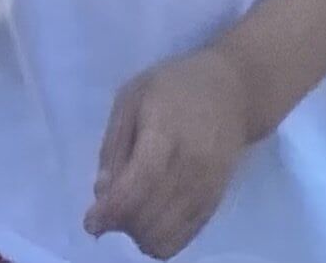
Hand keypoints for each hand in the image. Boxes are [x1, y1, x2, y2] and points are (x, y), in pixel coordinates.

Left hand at [84, 46, 255, 257]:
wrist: (234, 92)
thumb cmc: (176, 86)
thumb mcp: (132, 98)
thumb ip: (113, 145)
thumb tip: (101, 193)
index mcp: (166, 131)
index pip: (140, 182)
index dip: (112, 210)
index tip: (91, 222)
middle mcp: (192, 165)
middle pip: (150, 217)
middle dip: (120, 223)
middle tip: (109, 209)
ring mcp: (207, 187)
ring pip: (165, 236)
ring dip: (138, 234)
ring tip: (131, 210)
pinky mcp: (215, 202)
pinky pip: (183, 238)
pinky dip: (160, 238)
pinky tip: (150, 218)